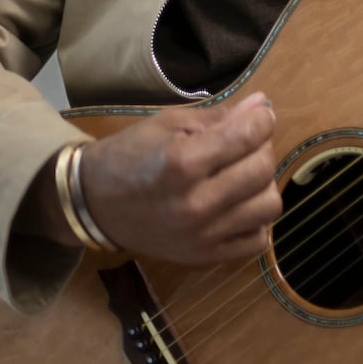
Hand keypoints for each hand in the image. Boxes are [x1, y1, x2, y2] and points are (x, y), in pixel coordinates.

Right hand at [78, 94, 280, 263]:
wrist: (92, 203)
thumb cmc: (131, 155)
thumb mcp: (170, 124)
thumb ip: (220, 117)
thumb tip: (263, 106)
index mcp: (182, 163)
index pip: (249, 136)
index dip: (263, 120)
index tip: (260, 116)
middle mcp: (196, 204)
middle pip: (263, 170)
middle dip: (261, 149)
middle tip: (244, 145)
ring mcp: (202, 236)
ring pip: (269, 206)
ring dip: (262, 186)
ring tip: (240, 177)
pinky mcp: (204, 257)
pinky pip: (258, 241)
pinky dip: (255, 221)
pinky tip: (236, 206)